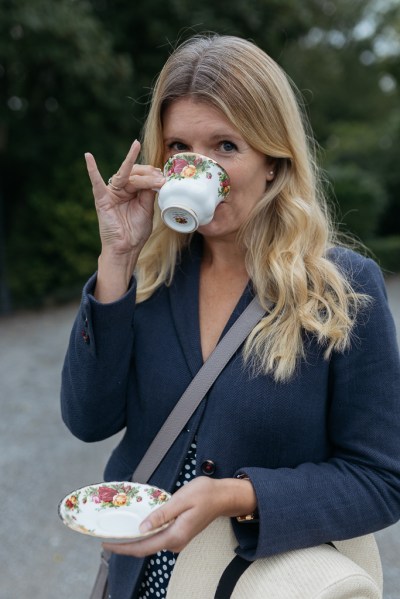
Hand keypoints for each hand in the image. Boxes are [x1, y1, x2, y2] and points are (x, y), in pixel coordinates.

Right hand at [85, 140, 164, 257]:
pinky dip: (92, 170)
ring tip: (153, 173)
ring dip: (140, 174)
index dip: (153, 176)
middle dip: (149, 175)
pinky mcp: (102, 199)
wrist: (126, 249)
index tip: (164, 180)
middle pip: (134, 173)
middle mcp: (121, 190)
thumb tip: (155, 177)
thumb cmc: (135, 232)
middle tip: (160, 178)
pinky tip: (88, 157)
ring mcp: (111, 193)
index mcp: (132, 192)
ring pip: (124, 176)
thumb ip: (148, 193)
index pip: (142, 176)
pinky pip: (96, 183)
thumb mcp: (146, 210)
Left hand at [102, 476, 256, 556]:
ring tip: (119, 532)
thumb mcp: (181, 499)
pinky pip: (158, 537)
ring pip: (151, 544)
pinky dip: (145, 534)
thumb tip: (142, 529)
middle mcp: (176, 542)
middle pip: (145, 548)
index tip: (107, 545)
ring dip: (135, 540)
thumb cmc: (205, 494)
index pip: (143, 547)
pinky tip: (138, 526)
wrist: (223, 496)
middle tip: (107, 539)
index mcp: (175, 535)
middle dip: (125, 545)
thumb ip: (161, 514)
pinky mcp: (179, 534)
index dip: (123, 547)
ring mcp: (178, 540)